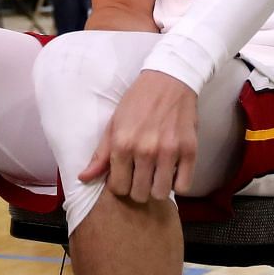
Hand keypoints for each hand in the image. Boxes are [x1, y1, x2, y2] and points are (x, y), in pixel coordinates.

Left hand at [78, 69, 200, 203]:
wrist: (169, 80)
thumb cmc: (138, 102)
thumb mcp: (114, 124)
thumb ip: (101, 154)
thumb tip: (83, 178)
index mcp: (123, 144)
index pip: (118, 187)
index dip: (120, 185)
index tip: (125, 177)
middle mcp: (145, 151)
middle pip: (139, 194)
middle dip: (137, 189)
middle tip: (140, 177)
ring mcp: (169, 152)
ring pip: (160, 193)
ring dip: (157, 189)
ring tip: (156, 176)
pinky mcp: (190, 151)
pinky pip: (183, 186)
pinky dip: (177, 184)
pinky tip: (172, 172)